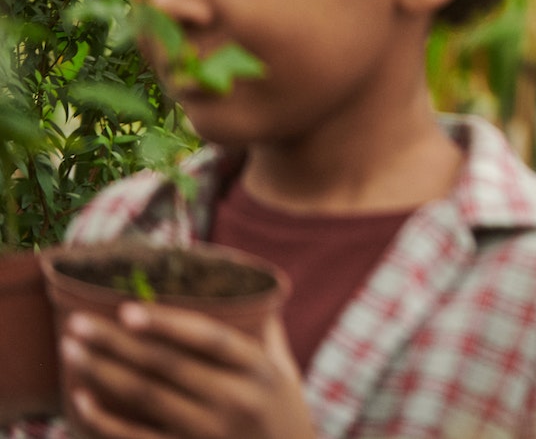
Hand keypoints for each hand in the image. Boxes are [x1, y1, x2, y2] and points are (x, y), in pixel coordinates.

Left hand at [61, 302, 315, 438]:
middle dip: (116, 342)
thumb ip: (266, 334)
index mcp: (259, 371)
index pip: (209, 339)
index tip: (128, 309)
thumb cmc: (285, 415)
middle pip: (166, 365)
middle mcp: (233, 399)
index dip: (168, 323)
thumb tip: (246, 289)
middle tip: (77, 323)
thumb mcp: (286, 372)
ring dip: (103, 371)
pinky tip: (80, 399)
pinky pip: (137, 437)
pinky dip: (104, 420)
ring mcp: (208, 431)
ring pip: (145, 397)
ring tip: (70, 350)